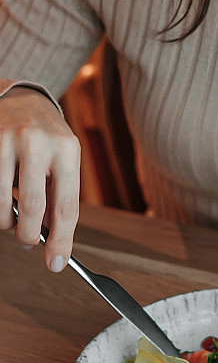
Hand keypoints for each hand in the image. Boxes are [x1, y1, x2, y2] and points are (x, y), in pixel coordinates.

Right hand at [0, 87, 79, 271]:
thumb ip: (59, 196)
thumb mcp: (63, 160)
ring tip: (11, 214)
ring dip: (6, 219)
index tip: (56, 264)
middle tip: (26, 243)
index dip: (61, 240)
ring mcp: (7, 141)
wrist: (20, 98)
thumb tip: (52, 237)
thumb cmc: (46, 138)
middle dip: (27, 235)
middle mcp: (38, 143)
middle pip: (32, 208)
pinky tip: (3, 193)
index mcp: (67, 150)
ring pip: (1, 203)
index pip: (67, 206)